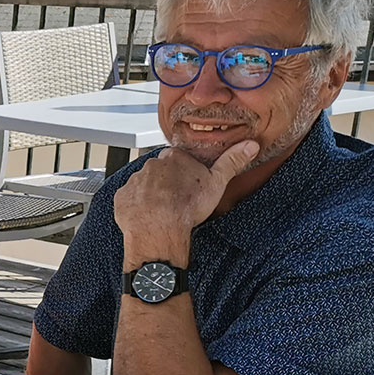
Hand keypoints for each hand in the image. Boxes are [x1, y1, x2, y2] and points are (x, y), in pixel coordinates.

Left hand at [114, 139, 258, 263]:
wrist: (160, 229)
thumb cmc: (187, 207)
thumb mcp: (217, 182)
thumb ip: (232, 162)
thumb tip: (250, 145)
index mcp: (174, 157)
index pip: (177, 159)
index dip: (183, 173)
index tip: (187, 185)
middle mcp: (151, 165)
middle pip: (159, 171)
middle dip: (165, 183)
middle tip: (175, 200)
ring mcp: (135, 181)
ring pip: (143, 184)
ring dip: (150, 194)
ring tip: (161, 210)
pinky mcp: (122, 197)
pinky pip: (129, 198)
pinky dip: (136, 205)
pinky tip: (146, 215)